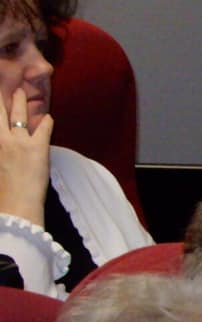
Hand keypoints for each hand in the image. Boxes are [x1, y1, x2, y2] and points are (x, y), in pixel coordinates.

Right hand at [0, 88, 52, 225]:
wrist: (17, 205)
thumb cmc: (3, 192)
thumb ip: (1, 149)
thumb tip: (4, 141)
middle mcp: (1, 138)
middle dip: (1, 97)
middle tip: (4, 87)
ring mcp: (19, 141)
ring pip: (19, 114)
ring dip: (20, 102)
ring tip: (21, 93)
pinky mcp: (38, 147)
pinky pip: (44, 128)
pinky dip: (46, 122)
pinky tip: (48, 117)